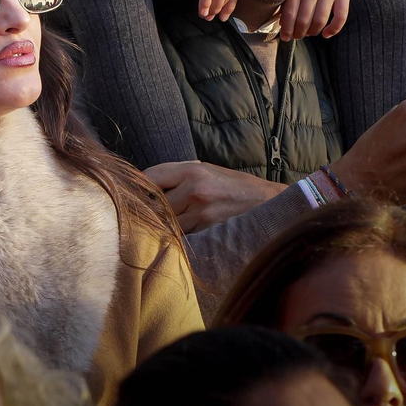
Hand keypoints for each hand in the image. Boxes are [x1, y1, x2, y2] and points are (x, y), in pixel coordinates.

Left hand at [146, 160, 287, 232]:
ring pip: (166, 222)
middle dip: (150, 207)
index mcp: (192, 171)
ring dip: (163, 223)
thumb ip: (177, 174)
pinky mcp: (209, 233)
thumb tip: (146, 182)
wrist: (269, 204)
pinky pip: (181, 236)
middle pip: (154, 203)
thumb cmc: (233, 184)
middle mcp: (195, 191)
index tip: (136, 190)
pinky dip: (178, 235)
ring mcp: (202, 215)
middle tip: (148, 209)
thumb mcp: (206, 169)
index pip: (150, 177)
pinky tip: (182, 231)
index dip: (140, 185)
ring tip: (166, 220)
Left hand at [281, 0, 350, 40]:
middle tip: (297, 37)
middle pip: (303, 20)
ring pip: (320, 21)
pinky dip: (333, 29)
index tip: (285, 37)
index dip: (286, 29)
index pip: (289, 14)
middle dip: (298, 33)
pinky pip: (341, 17)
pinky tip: (326, 34)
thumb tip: (282, 23)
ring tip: (310, 34)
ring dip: (313, 32)